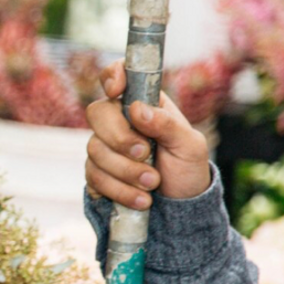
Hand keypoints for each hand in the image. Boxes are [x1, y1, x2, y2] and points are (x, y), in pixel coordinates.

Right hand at [84, 61, 211, 207]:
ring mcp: (104, 148)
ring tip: (153, 183)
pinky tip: (140, 199)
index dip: (111, 76)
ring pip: (95, 150)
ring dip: (126, 171)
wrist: (179, 207)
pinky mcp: (96, 174)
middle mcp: (118, 122)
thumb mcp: (190, 144)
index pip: (117, 76)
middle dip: (120, 138)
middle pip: (97, 113)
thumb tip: (137, 110)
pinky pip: (93, 178)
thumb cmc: (187, 168)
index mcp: (142, 105)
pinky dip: (118, 190)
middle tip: (145, 154)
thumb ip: (167, 124)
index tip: (116, 91)